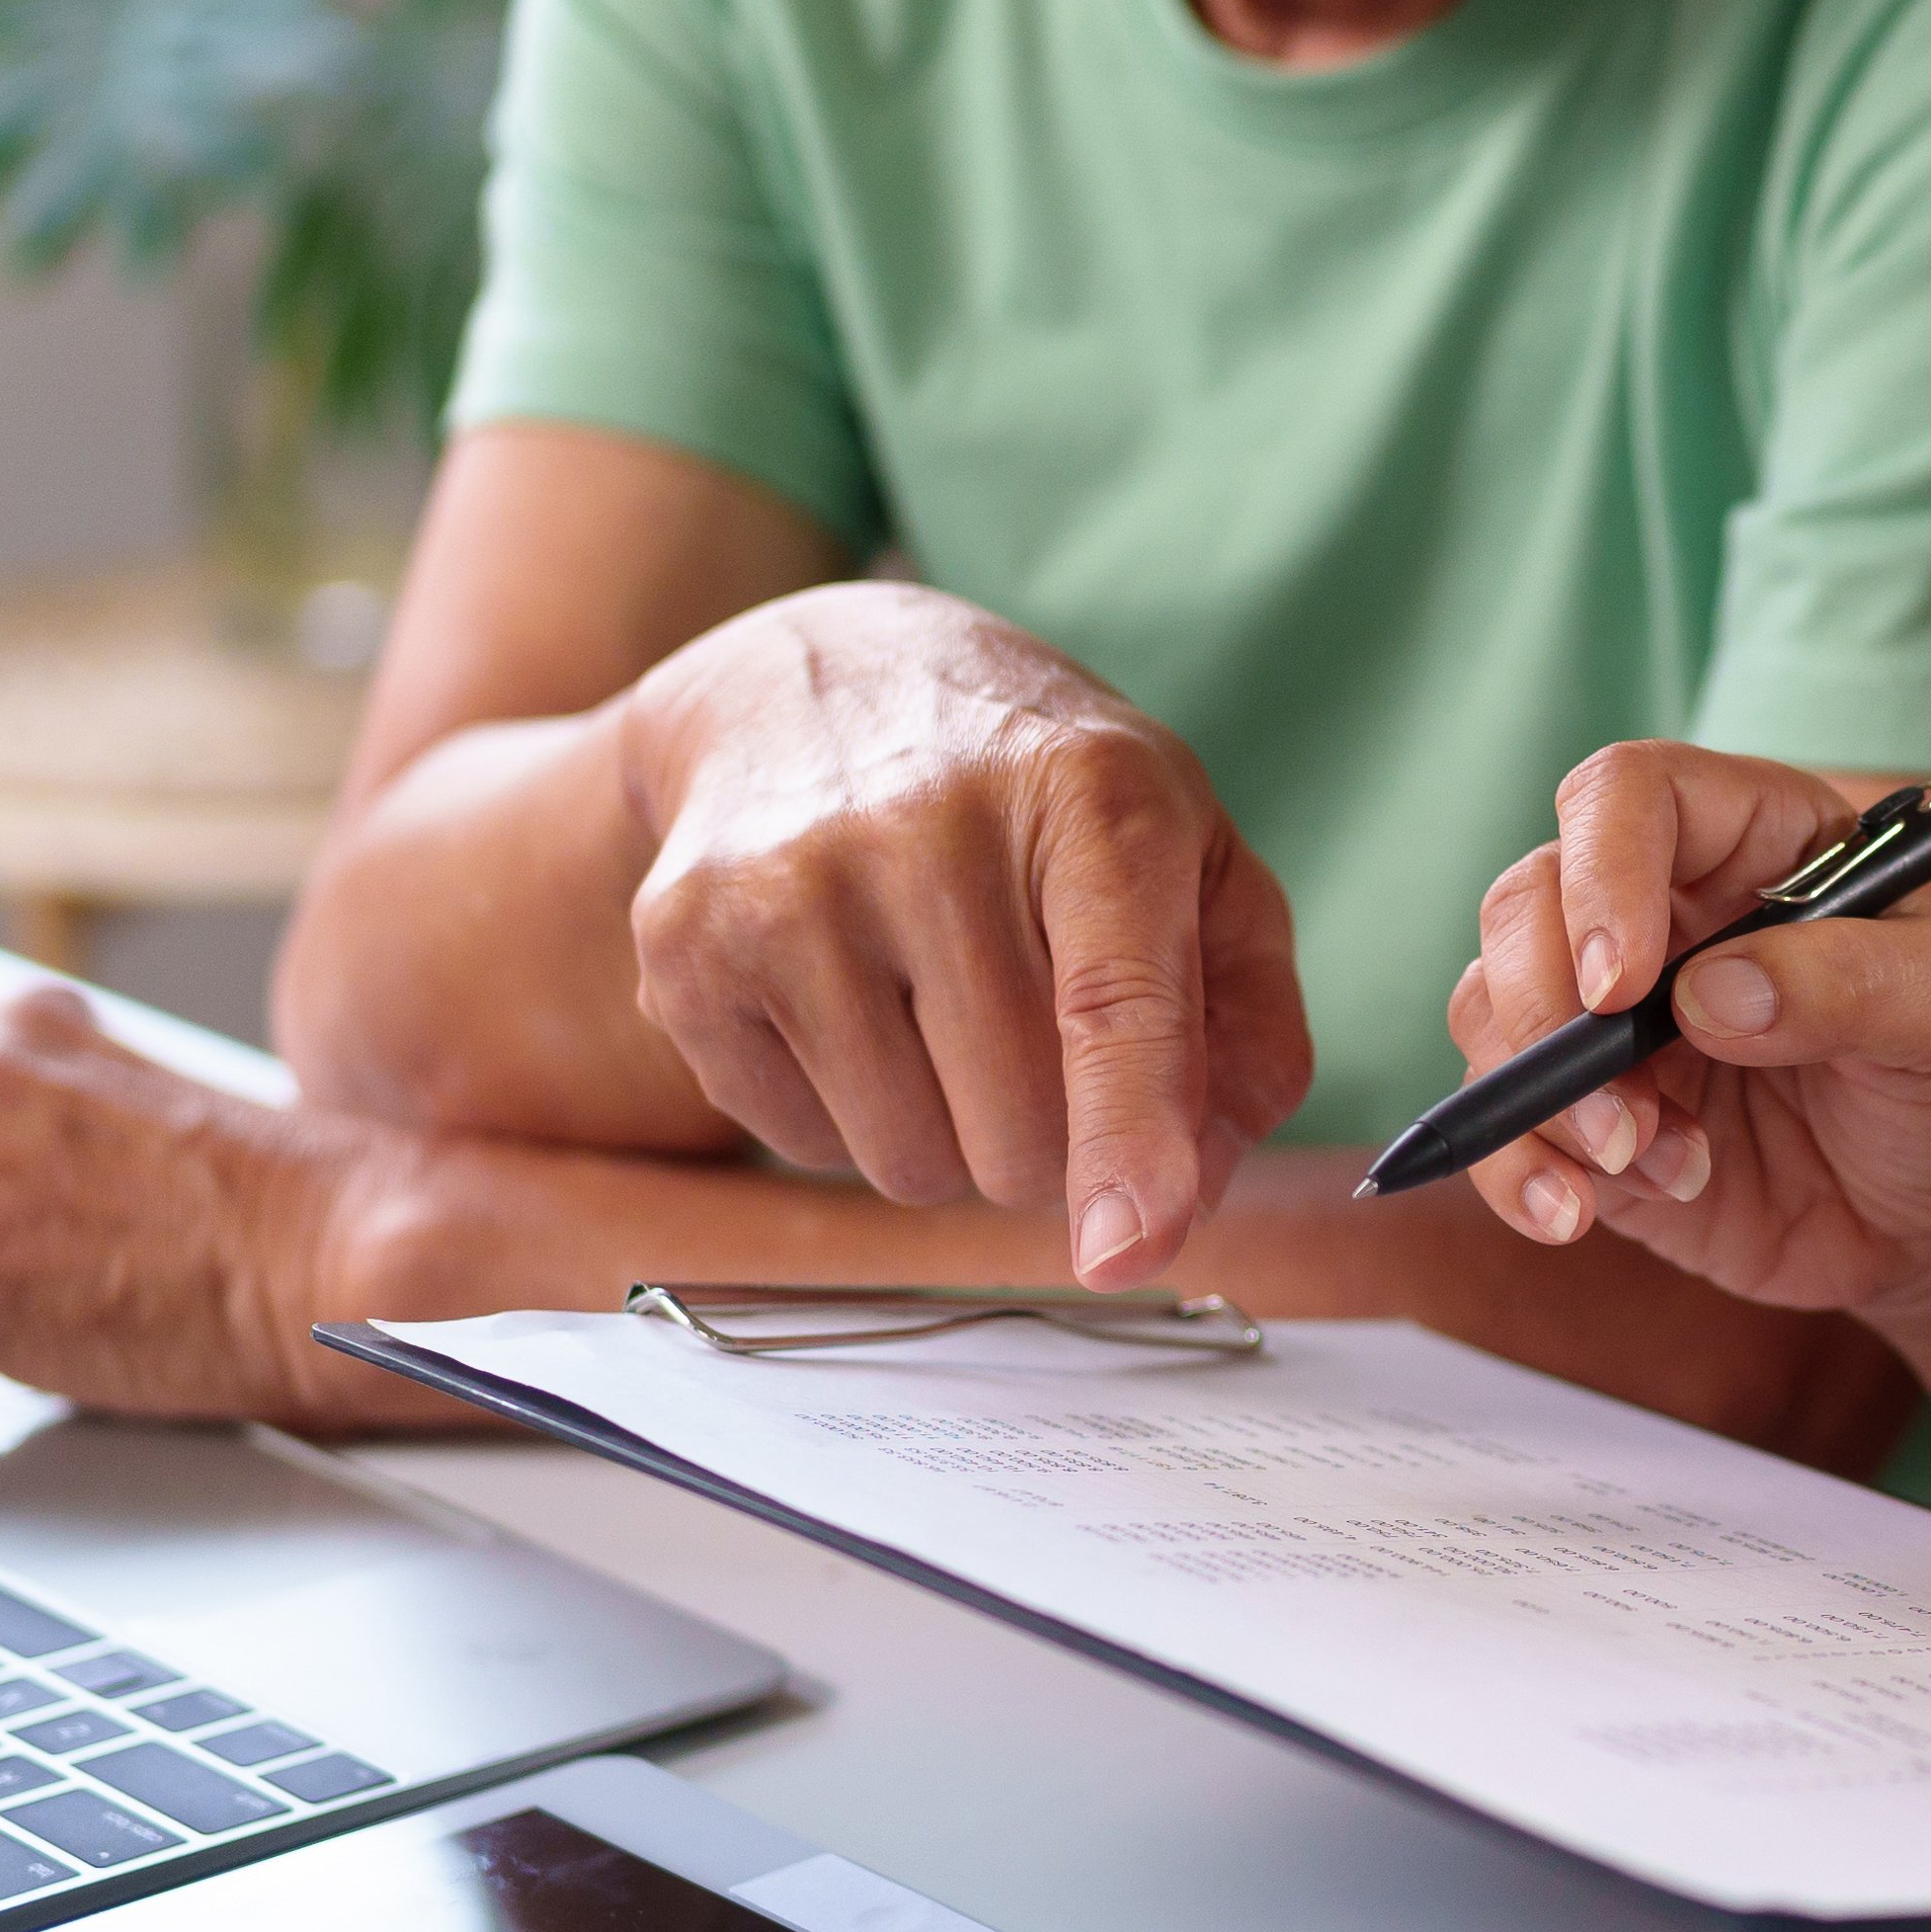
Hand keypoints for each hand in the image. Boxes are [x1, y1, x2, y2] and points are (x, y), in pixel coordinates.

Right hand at [609, 582, 1316, 1280]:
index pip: (1115, 1003)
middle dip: (1049, 1140)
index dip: (1131, 1137)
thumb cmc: (1039, 802)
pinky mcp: (685, 944)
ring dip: (946, 1135)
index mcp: (1092, 797)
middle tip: (1031, 1030)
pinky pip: (803, 1145)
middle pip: (1017, 1137)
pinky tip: (848, 997)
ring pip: (908, 1166)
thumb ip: (1245, 1030)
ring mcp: (789, 886)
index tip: (1130, 1246)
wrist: (814, 685)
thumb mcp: (1191, 862)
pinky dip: (845, 1112)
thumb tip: (1192, 1195)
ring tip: (935, 1005)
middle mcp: (929, 829)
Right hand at [1443, 743, 1930, 1324]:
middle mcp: (1664, 914)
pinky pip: (1502, 1126)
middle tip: (1620, 1107)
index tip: (1624, 983)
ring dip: (1542, 1100)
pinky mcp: (1590, 1120)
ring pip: (1495, 1009)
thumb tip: (1712, 994)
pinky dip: (1516, 1169)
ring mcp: (1614, 1019)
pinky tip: (1574, 1217)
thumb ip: (1854, 987)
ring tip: (1650, 1166)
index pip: (1633, 795)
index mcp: (1755, 843)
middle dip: (1544, 1004)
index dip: (1604, 871)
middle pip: (1528, 899)